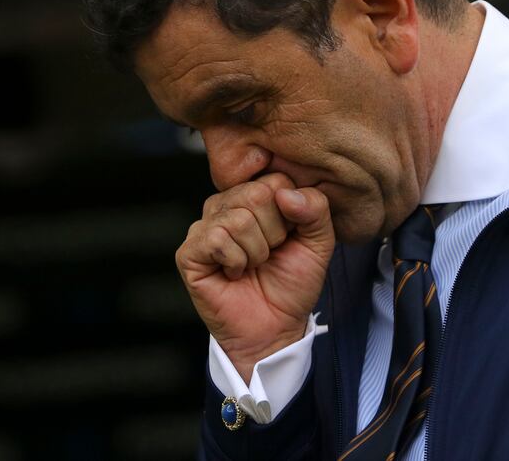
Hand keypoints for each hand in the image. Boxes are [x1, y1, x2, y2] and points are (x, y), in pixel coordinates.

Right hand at [176, 173, 335, 381]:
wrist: (275, 327)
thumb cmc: (292, 283)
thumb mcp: (318, 242)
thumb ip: (315, 209)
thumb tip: (286, 193)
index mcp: (256, 195)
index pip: (277, 180)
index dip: (292, 215)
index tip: (289, 239)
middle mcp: (227, 204)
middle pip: (257, 194)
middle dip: (274, 234)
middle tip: (269, 255)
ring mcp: (205, 226)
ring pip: (239, 218)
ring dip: (256, 252)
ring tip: (253, 266)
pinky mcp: (189, 251)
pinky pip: (217, 239)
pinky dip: (236, 262)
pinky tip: (234, 273)